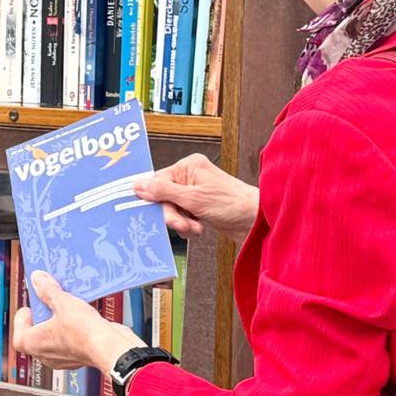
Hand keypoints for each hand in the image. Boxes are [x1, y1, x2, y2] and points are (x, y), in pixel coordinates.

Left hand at [11, 272, 143, 381]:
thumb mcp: (62, 302)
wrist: (110, 347)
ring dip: (58, 322)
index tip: (30, 306)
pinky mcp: (79, 356)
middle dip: (43, 317)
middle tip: (49, 301)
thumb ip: (47, 290)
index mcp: (33, 344)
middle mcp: (45, 355)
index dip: (23, 318)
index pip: (18, 334)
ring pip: (54, 337)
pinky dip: (73, 329)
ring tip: (66, 305)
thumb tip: (38, 279)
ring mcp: (62, 358)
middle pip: (37, 334)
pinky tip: (81, 315)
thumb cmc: (83, 332)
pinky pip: (70, 340)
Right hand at [133, 153, 258, 243]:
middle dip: (173, 214)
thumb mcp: (193, 198)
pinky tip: (198, 228)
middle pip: (164, 197)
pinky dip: (187, 224)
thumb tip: (139, 184)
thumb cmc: (231, 205)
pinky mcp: (199, 206)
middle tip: (183, 223)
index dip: (155, 198)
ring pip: (172, 209)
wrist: (256, 222)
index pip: (158, 180)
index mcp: (189, 167)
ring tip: (195, 227)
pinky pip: (181, 216)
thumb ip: (163, 191)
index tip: (150, 211)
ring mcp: (195, 192)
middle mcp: (190, 177)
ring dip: (181, 222)